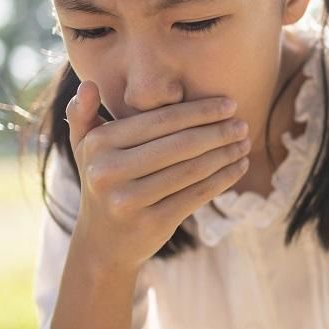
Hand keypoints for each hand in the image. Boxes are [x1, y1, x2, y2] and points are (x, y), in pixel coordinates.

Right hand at [64, 80, 251, 270]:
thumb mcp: (85, 149)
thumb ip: (83, 115)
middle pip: (179, 144)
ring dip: (225, 154)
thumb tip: (90, 85)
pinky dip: (224, 179)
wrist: (102, 244)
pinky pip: (197, 195)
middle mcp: (108, 171)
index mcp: (99, 144)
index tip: (229, 104)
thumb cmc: (103, 183)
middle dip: (218, 132)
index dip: (199, 111)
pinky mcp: (151, 223)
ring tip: (244, 142)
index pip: (160, 121)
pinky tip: (240, 166)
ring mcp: (129, 200)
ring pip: (192, 170)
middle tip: (242, 124)